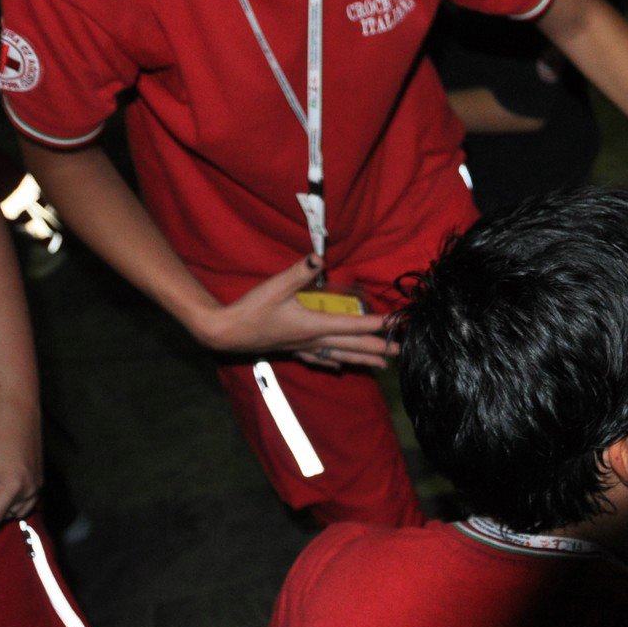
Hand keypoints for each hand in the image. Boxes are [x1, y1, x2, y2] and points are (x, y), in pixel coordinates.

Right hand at [192, 255, 396, 368]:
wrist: (226, 333)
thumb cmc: (251, 309)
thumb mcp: (276, 287)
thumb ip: (299, 272)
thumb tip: (318, 257)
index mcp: (314, 325)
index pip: (352, 324)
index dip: (376, 324)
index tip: (395, 324)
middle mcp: (314, 340)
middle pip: (352, 344)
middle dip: (378, 347)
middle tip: (401, 352)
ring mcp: (304, 348)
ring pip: (340, 355)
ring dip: (362, 359)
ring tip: (382, 365)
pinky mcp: (292, 350)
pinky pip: (320, 360)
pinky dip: (333, 363)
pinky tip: (339, 368)